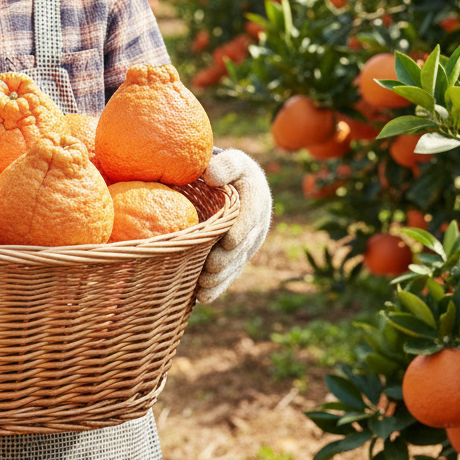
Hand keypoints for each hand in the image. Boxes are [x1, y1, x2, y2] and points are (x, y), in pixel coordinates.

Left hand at [196, 148, 271, 303]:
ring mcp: (248, 242)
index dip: (240, 231)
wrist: (237, 183)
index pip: (249, 217)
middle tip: (209, 270)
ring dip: (221, 278)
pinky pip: (231, 271)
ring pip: (236, 263)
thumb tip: (211, 175)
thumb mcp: (231, 161)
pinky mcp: (238, 254)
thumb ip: (224, 164)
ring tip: (202, 289)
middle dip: (227, 260)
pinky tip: (203, 298)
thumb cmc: (228, 169)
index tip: (227, 241)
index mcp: (256, 200)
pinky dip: (218, 285)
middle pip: (243, 246)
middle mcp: (256, 224)